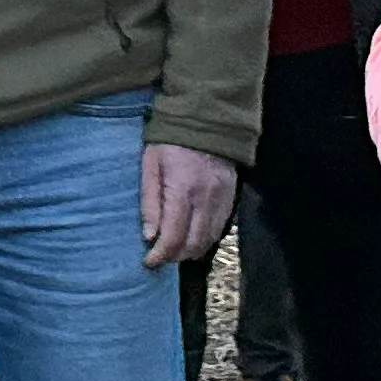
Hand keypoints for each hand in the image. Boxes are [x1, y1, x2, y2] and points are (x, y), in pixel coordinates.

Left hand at [140, 144, 240, 268]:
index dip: (160, 255)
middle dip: (175, 257)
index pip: (173, 237)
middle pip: (193, 244)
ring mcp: (222, 199)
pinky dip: (205, 239)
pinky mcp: (232, 198)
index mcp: (183, 190)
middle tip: (160, 256)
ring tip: (174, 248)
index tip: (148, 262)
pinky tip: (192, 236)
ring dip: (190, 251)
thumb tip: (149, 236)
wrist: (207, 119)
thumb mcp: (151, 165)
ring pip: (208, 240)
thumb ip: (150, 202)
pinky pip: (220, 229)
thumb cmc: (170, 141)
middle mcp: (206, 199)